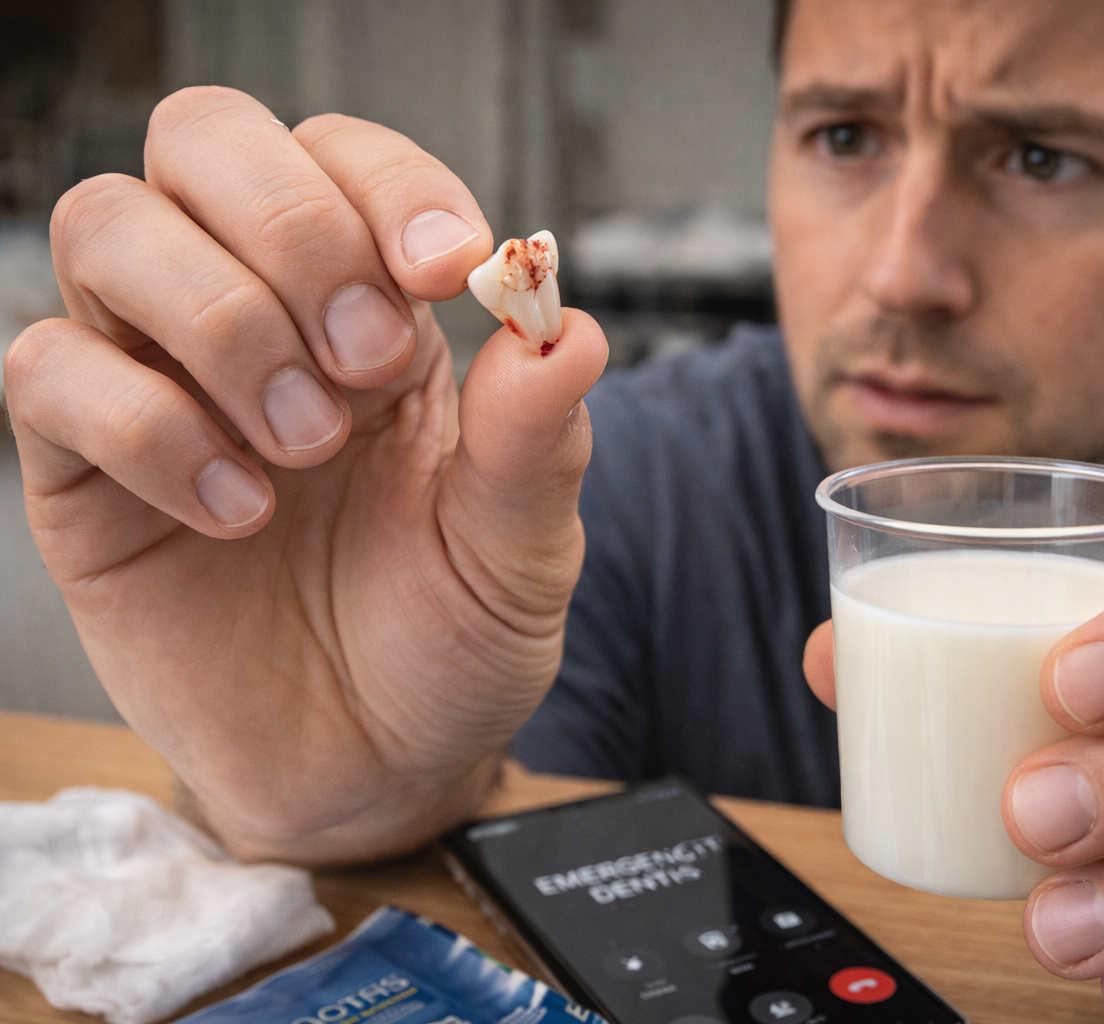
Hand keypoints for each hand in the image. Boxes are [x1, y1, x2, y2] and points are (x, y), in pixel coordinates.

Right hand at [4, 87, 607, 862]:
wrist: (373, 771)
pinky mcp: (81, 468)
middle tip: (363, 363)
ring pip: (108, 226)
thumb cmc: (448, 642)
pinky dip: (145, 426)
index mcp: (378, 309)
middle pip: (204, 140)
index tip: (447, 272)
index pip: (346, 158)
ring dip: (220, 320)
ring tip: (303, 446)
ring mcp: (159, 379)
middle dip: (292, 231)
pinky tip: (236, 512)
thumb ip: (539, 441)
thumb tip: (570, 326)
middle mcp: (260, 314)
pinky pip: (48, 370)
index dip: (389, 186)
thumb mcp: (522, 551)